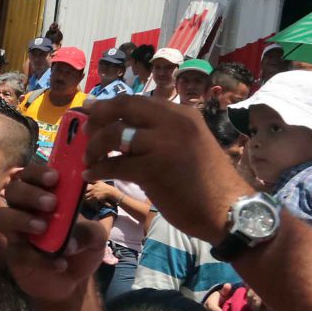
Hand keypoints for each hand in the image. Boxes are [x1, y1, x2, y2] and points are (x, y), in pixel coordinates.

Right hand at [0, 164, 111, 301]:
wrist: (73, 281)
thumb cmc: (81, 248)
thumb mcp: (96, 238)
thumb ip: (89, 233)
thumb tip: (70, 240)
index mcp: (45, 197)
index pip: (31, 175)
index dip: (38, 172)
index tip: (54, 178)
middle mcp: (26, 210)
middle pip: (12, 190)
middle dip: (29, 193)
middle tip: (51, 203)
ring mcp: (17, 233)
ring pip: (1, 216)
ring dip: (20, 218)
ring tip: (42, 228)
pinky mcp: (15, 255)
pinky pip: (18, 252)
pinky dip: (40, 259)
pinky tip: (61, 265)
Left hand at [83, 96, 255, 242]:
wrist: (227, 209)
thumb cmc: (207, 182)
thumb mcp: (189, 144)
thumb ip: (163, 133)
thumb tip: (125, 130)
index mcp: (182, 115)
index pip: (137, 101)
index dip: (109, 105)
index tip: (91, 110)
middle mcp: (173, 123)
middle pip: (123, 108)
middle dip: (97, 118)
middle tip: (84, 131)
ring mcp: (163, 144)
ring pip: (113, 134)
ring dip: (94, 147)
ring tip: (88, 160)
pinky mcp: (153, 169)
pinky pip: (114, 164)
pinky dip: (97, 170)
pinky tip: (91, 176)